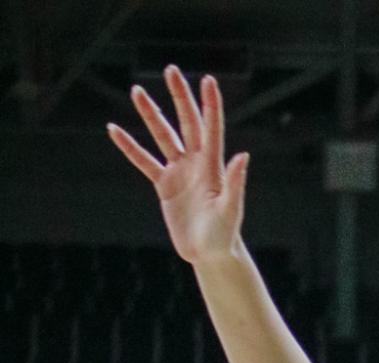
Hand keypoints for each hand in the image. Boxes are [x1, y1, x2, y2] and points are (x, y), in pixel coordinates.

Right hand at [108, 68, 247, 264]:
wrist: (210, 255)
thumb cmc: (224, 235)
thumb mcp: (230, 209)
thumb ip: (235, 183)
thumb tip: (242, 156)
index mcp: (213, 166)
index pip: (211, 128)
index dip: (209, 104)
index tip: (207, 79)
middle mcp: (196, 163)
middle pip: (186, 122)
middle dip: (179, 97)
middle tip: (170, 70)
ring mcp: (179, 172)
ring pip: (163, 136)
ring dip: (150, 115)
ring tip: (136, 91)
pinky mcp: (165, 186)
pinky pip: (144, 161)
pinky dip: (130, 147)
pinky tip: (114, 130)